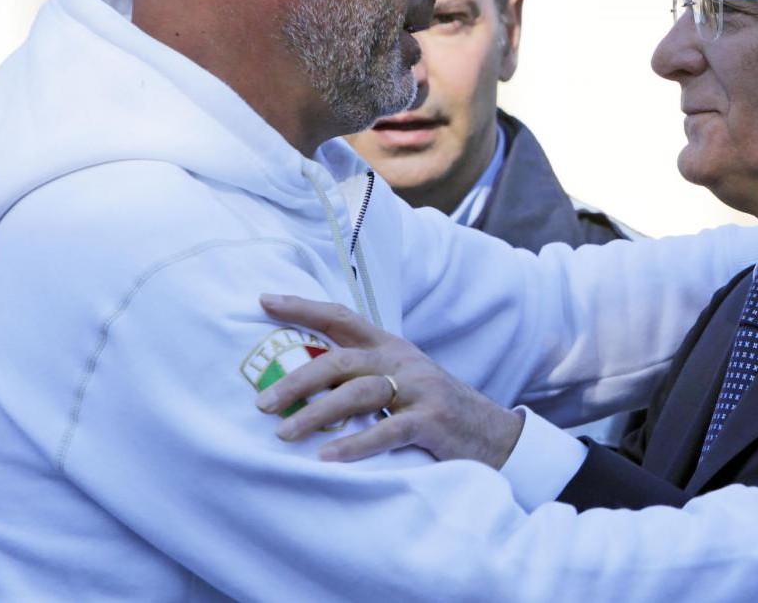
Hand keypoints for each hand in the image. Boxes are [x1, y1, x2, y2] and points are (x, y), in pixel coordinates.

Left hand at [254, 294, 525, 466]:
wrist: (495, 435)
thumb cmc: (436, 410)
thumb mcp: (402, 381)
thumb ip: (363, 375)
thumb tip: (303, 381)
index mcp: (390, 346)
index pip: (342, 317)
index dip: (303, 307)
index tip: (264, 300)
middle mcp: (401, 360)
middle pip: (340, 361)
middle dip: (296, 380)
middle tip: (262, 404)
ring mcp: (418, 389)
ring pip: (357, 394)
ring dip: (316, 415)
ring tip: (284, 435)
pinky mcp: (432, 420)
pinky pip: (386, 431)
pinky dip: (354, 444)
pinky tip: (327, 458)